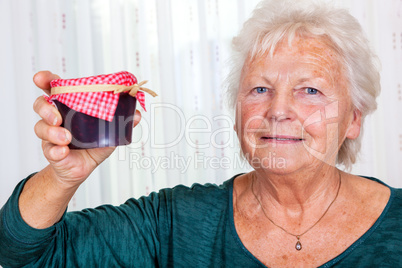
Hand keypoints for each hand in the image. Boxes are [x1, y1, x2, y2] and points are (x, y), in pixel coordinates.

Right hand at [32, 71, 141, 187]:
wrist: (84, 168)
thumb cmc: (94, 144)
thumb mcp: (110, 131)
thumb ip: (122, 121)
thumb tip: (137, 114)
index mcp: (69, 106)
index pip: (52, 88)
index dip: (45, 80)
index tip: (41, 78)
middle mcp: (56, 117)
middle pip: (41, 104)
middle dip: (45, 108)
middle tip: (57, 117)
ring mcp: (51, 135)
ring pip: (41, 127)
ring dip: (53, 132)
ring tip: (66, 138)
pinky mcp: (51, 151)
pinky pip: (49, 149)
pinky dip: (56, 150)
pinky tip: (63, 151)